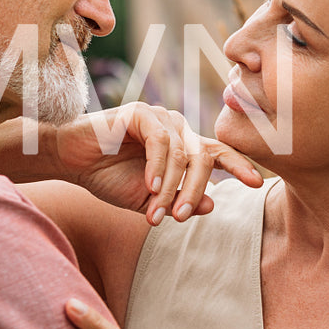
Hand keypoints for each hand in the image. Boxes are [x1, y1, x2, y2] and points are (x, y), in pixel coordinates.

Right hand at [54, 103, 262, 224]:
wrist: (70, 160)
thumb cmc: (108, 177)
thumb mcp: (149, 198)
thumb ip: (178, 202)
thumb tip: (212, 206)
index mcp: (183, 146)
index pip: (218, 154)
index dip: (239, 166)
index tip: (257, 183)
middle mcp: (177, 128)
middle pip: (203, 157)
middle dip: (194, 191)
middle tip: (181, 216)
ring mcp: (160, 117)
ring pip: (182, 153)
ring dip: (171, 185)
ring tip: (157, 209)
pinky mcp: (140, 112)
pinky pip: (160, 141)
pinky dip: (157, 166)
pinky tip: (148, 185)